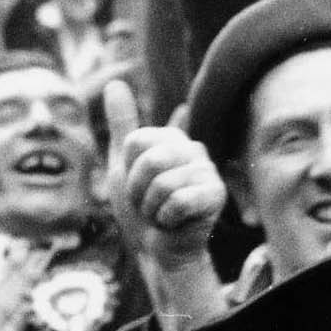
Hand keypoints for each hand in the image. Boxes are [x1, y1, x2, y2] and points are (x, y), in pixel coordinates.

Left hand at [102, 79, 221, 273]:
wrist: (157, 249)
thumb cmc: (141, 208)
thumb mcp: (123, 164)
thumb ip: (122, 125)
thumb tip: (115, 82)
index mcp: (171, 138)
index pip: (135, 140)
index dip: (128, 169)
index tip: (137, 183)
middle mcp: (193, 148)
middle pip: (149, 160)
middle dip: (138, 191)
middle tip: (149, 203)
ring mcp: (207, 171)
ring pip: (162, 184)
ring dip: (152, 208)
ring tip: (162, 213)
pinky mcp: (216, 195)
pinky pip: (178, 202)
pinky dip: (167, 219)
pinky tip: (176, 222)